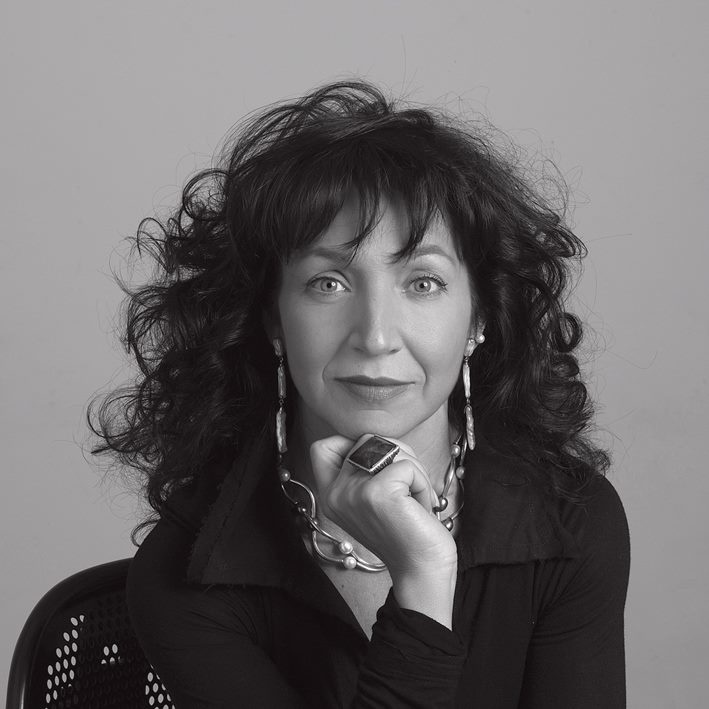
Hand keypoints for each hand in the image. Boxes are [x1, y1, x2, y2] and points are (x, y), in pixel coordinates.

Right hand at [309, 435, 457, 578]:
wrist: (422, 571)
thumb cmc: (405, 531)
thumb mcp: (372, 498)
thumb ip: (363, 470)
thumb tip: (376, 439)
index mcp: (329, 495)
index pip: (323, 446)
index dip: (353, 444)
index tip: (379, 466)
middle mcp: (335, 493)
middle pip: (367, 439)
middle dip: (398, 454)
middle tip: (409, 486)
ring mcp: (353, 492)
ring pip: (390, 447)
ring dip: (415, 470)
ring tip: (415, 500)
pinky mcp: (378, 492)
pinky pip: (408, 465)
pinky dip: (423, 483)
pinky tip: (421, 507)